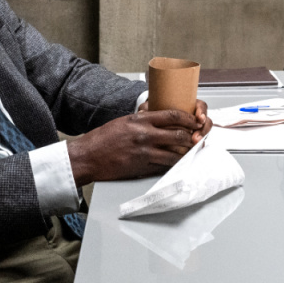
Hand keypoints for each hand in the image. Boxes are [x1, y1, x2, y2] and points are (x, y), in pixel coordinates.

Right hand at [67, 105, 208, 185]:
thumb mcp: (124, 121)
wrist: (88, 157)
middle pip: (180, 135)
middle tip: (196, 138)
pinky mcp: (143, 167)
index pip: (173, 115)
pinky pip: (165, 166)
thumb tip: (159, 116)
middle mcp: (145, 135)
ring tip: (189, 152)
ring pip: (176, 153)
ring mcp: (145, 153)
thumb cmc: (103, 139)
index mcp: (140, 120)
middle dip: (191, 137)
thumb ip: (144, 119)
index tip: (195, 121)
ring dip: (185, 153)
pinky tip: (175, 162)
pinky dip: (173, 164)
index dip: (189, 119)